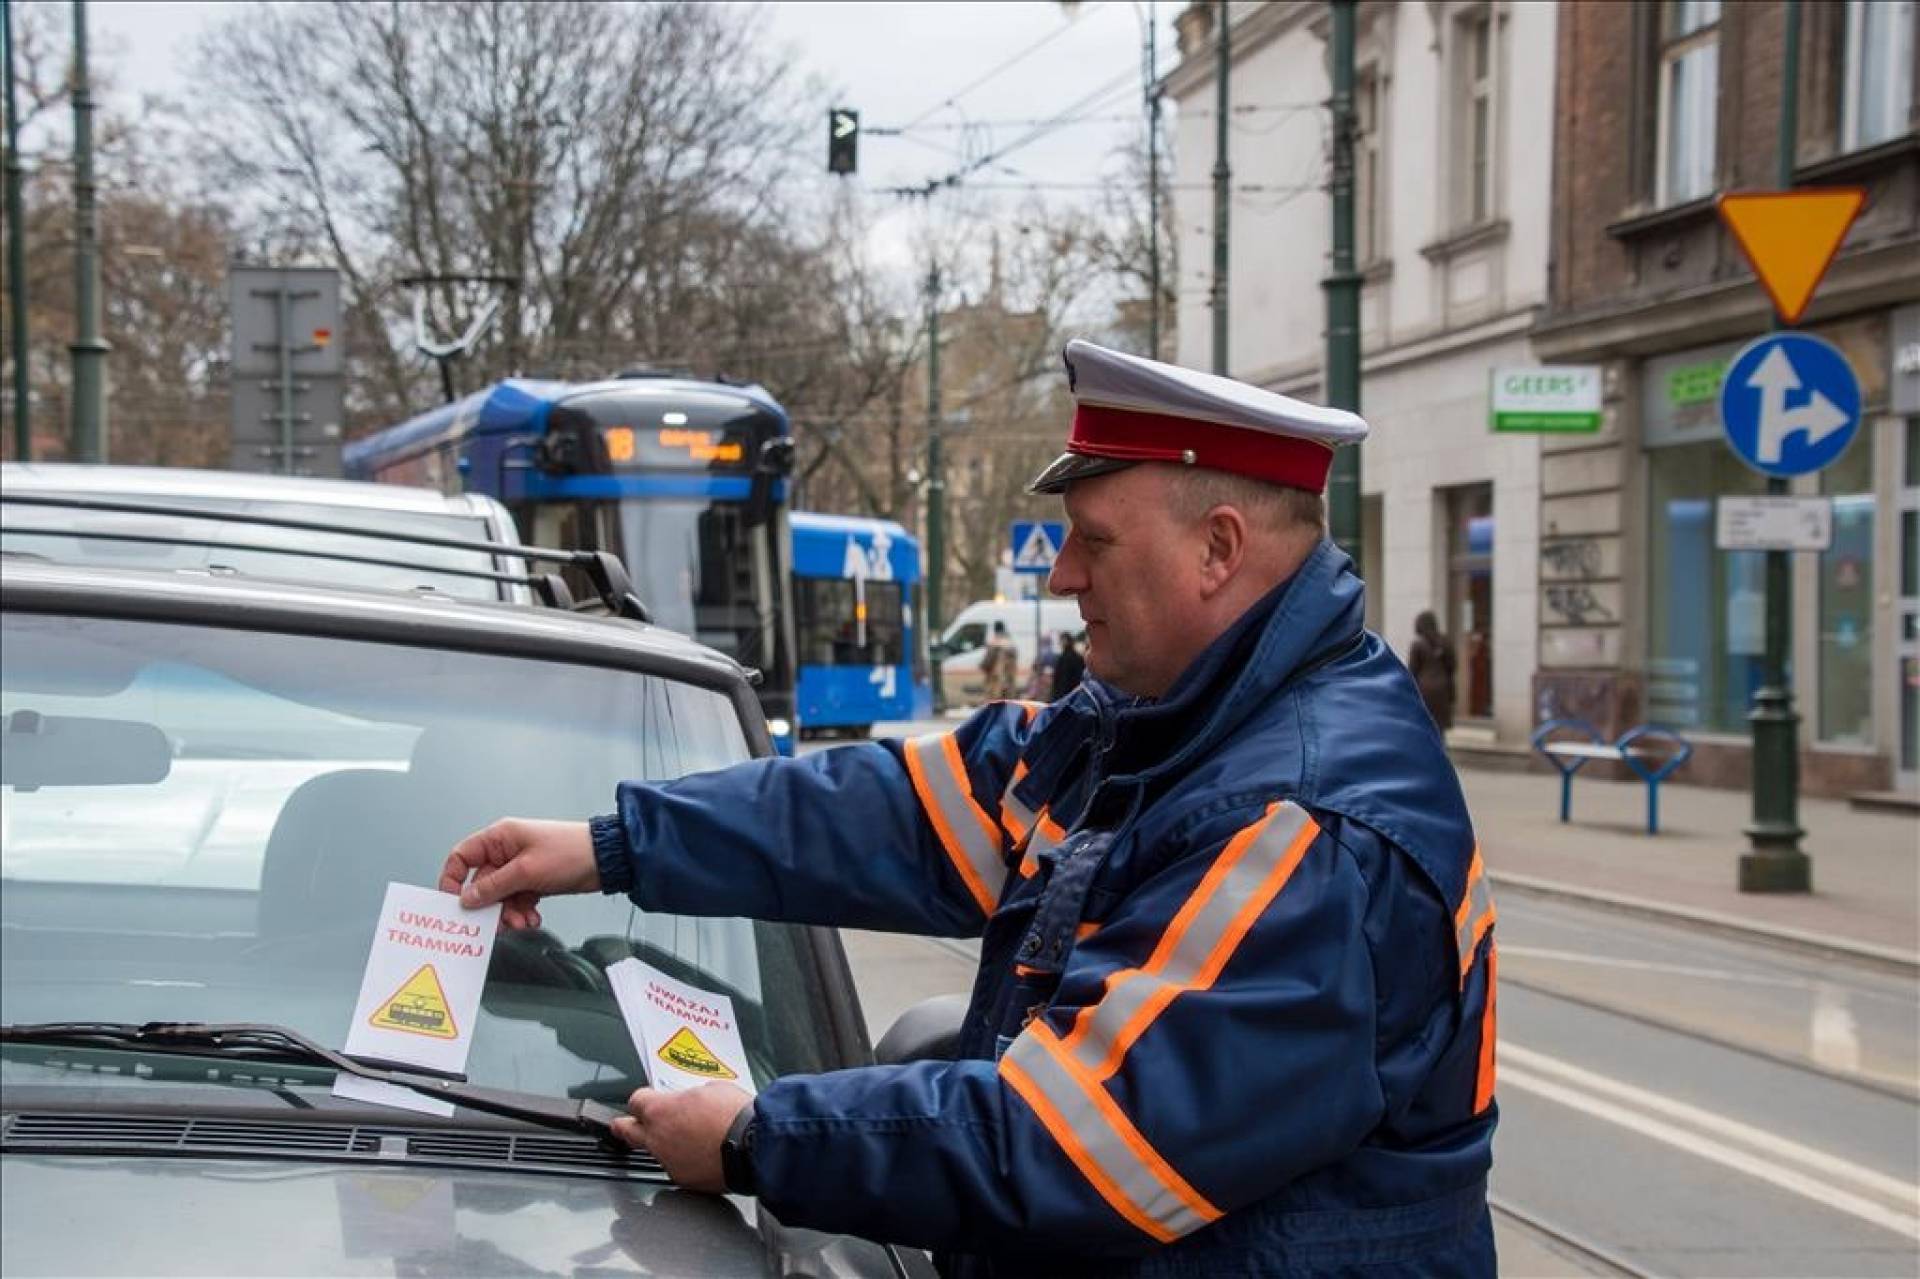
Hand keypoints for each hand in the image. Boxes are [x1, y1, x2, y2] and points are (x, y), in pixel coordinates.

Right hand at [439, 818, 598, 929]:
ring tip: (523, 922)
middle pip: (482, 884)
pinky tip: (533, 919)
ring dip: (509, 914)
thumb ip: (494, 886)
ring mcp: (520, 867)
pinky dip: (522, 913)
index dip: (453, 879)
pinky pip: (517, 901)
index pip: (462, 857)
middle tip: (498, 923)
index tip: (456, 903)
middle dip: (491, 906)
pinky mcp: (534, 881)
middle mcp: (506, 851)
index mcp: (499, 838)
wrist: (606, 860)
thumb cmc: (570, 851)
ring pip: (501, 897)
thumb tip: (468, 898)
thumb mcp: (526, 871)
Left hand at [611, 1084, 752, 1193]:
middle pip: (627, 1132)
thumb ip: (692, 1096)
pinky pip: (677, 1167)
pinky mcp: (684, 1181)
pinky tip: (701, 1155)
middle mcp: (657, 1139)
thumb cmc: (737, 1116)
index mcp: (660, 1111)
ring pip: (656, 1152)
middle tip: (621, 1125)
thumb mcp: (713, 1089)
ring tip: (684, 1140)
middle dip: (624, 1126)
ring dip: (664, 1145)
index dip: (642, 1099)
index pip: (635, 1102)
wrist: (754, 1147)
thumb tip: (693, 1101)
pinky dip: (685, 1161)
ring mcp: (669, 1162)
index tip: (645, 1100)